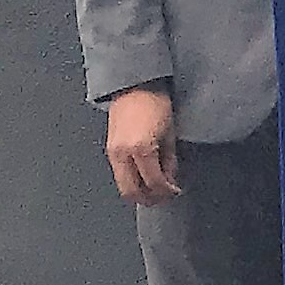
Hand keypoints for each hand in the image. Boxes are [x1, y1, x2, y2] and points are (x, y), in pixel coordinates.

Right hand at [103, 86, 181, 205]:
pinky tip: (144, 175)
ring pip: (122, 185)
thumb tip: (170, 181)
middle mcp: (122, 153)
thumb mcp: (170, 134)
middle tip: (164, 196)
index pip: (153, 183)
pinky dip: (131, 180)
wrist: (134, 86)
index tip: (175, 192)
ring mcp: (112, 152)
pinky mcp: (108, 149)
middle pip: (132, 191)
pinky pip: (118, 173)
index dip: (166, 191)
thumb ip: (169, 161)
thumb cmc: (156, 103)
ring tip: (155, 188)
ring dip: (139, 191)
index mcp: (141, 149)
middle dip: (149, 198)